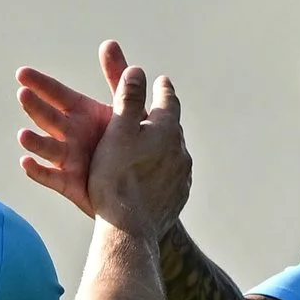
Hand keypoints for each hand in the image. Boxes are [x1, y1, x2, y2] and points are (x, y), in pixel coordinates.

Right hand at [16, 40, 127, 216]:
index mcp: (82, 114)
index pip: (58, 95)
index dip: (41, 84)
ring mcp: (70, 160)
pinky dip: (40, 172)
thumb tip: (109, 42)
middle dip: (36, 106)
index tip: (21, 73)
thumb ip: (118, 79)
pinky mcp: (72, 184)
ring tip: (23, 135)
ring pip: (50, 148)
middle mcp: (71, 135)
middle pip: (50, 118)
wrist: (139, 189)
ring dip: (36, 142)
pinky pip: (54, 178)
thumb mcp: (126, 108)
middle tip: (23, 93)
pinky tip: (26, 164)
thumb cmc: (132, 145)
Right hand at [83, 61, 189, 238]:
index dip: (162, 89)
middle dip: (164, 118)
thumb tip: (137, 70)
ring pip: (174, 153)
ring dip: (164, 146)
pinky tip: (153, 176)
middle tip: (158, 110)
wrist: (130, 229)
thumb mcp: (117, 132)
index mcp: (167, 131)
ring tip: (154, 144)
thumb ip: (128, 99)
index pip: (167, 102)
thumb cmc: (118, 178)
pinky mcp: (177, 199)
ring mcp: (182, 177)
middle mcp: (180, 152)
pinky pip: (172, 178)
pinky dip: (163, 171)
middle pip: (173, 128)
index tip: (161, 81)